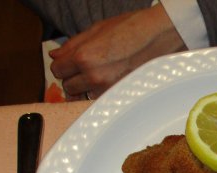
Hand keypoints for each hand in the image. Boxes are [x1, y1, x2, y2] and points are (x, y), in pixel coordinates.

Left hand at [50, 4, 185, 99]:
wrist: (161, 37)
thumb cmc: (132, 28)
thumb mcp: (97, 29)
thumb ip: (72, 44)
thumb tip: (55, 55)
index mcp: (84, 57)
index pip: (57, 70)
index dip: (62, 65)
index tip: (70, 62)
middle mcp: (93, 77)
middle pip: (68, 87)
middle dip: (73, 77)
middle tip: (86, 67)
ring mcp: (107, 90)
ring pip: (83, 97)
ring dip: (87, 88)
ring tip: (101, 74)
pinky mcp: (120, 97)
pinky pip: (100, 101)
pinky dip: (101, 94)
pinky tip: (110, 80)